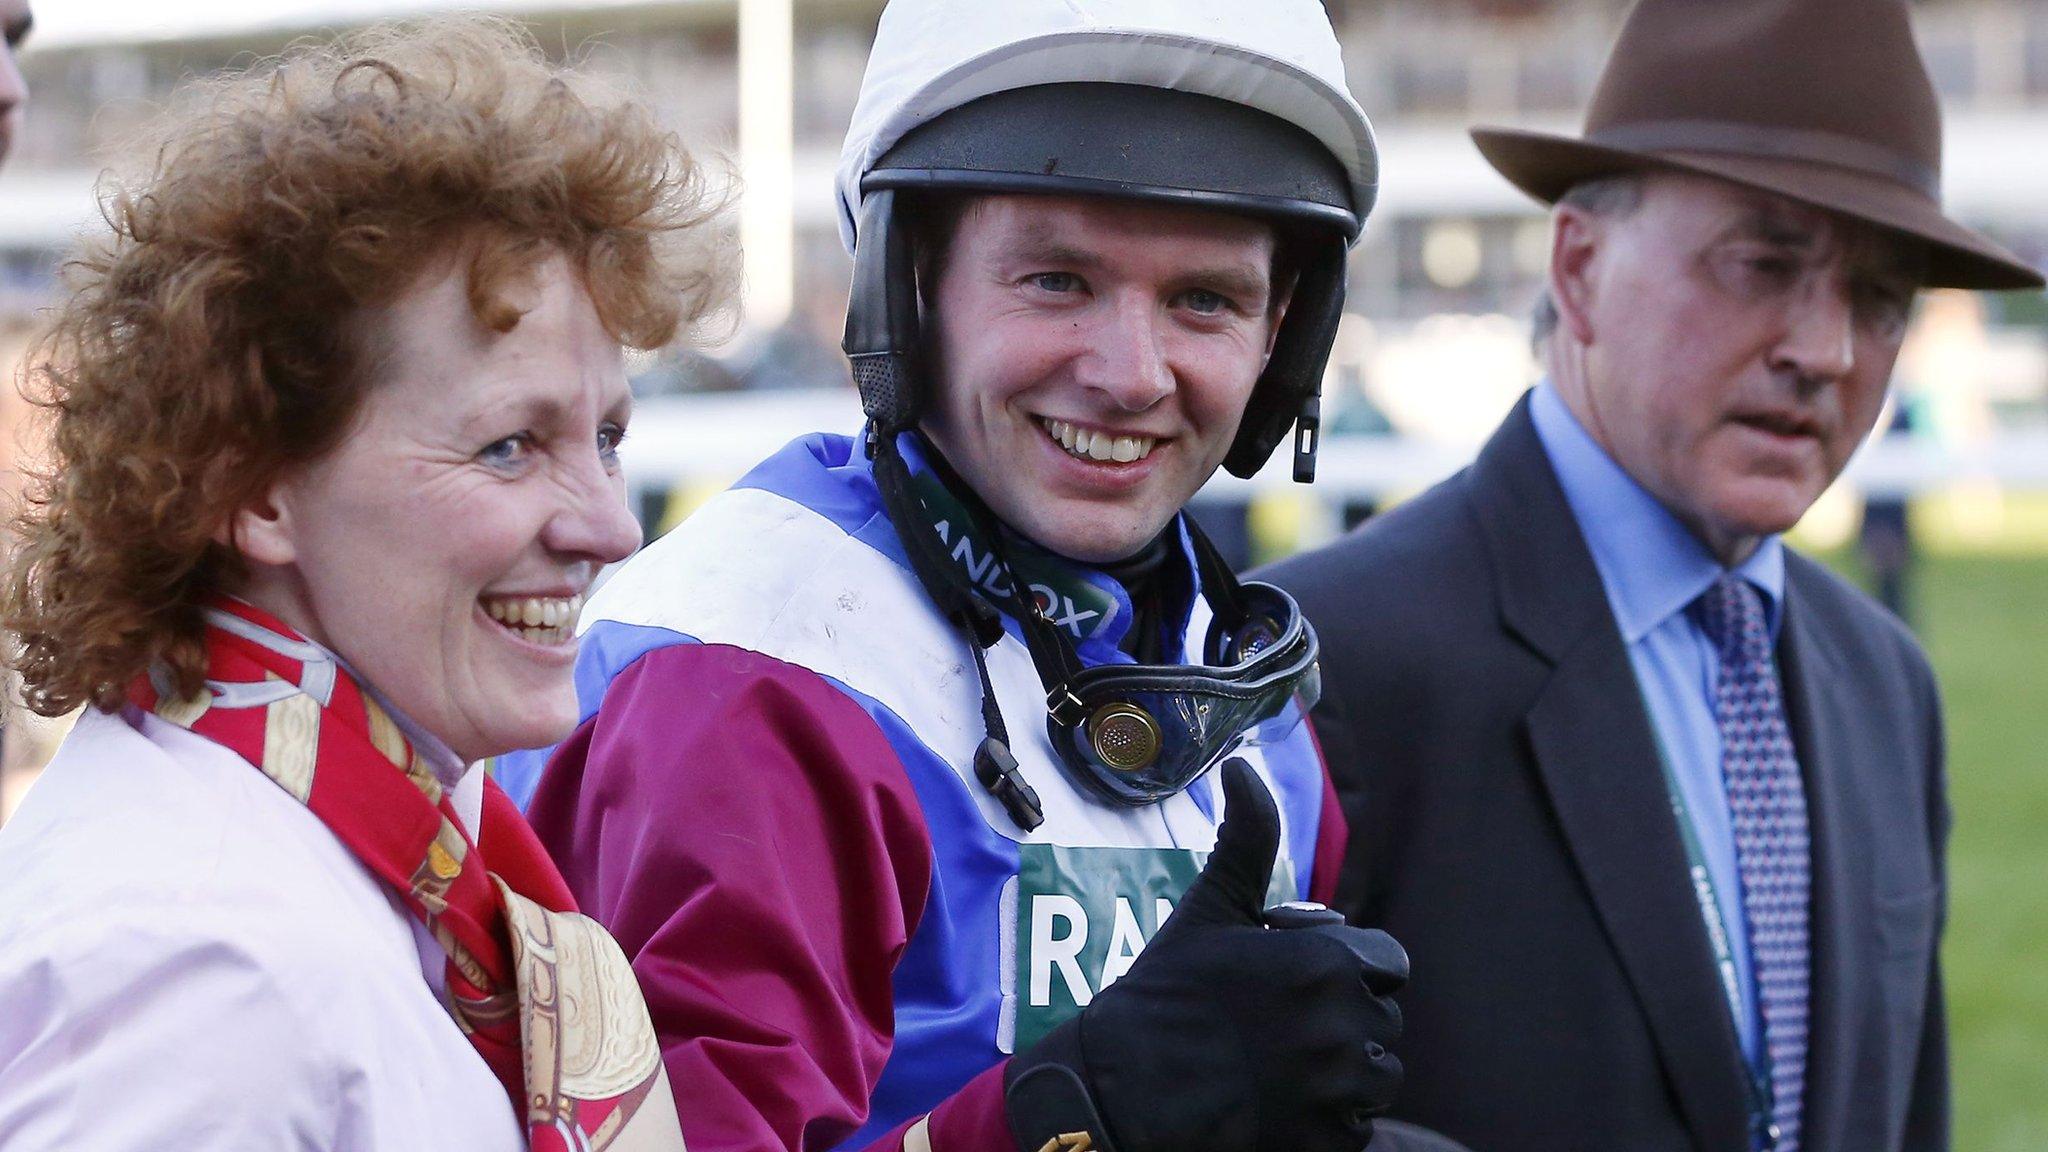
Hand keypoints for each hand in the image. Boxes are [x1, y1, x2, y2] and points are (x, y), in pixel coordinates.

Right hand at [1007, 759, 1407, 1151]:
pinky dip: (1328, 1120)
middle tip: (1279, 1027)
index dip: (1347, 969)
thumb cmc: (1166, 995)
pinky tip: (1277, 1104)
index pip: (1387, 962)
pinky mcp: (1329, 1142)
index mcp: (1327, 962)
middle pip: (1382, 1020)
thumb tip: (1242, 767)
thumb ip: (1246, 838)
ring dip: (1343, 1072)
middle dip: (1343, 1020)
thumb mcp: (1210, 909)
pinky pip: (1357, 1127)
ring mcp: (1338, 1090)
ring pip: (1377, 1076)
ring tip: (1281, 1067)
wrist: (1123, 1090)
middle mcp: (1343, 1025)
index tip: (1299, 980)